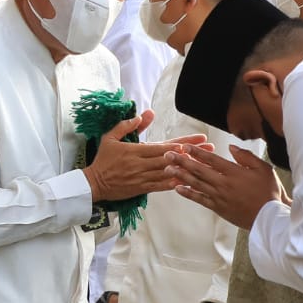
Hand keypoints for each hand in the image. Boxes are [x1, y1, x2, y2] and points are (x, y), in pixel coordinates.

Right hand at [82, 111, 208, 202]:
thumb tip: (144, 114)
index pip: (162, 147)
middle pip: (170, 158)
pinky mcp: (142, 188)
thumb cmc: (103, 159)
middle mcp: (141, 164)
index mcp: (136, 150)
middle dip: (191, 154)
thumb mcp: (111, 137)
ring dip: (187, 169)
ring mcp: (142, 177)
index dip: (180, 144)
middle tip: (208, 150)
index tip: (196, 141)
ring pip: (168, 172)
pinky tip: (188, 182)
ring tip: (204, 166)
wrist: (94, 184)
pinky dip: (174, 183)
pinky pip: (160, 186)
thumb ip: (127, 125)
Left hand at [164, 145, 282, 230]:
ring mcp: (219, 197)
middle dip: (181, 161)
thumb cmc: (269, 192)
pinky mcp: (218, 208)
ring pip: (196, 184)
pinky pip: (199, 199)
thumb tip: (231, 148)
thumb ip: (246, 157)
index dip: (196, 152)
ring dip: (180, 175)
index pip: (211, 159)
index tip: (185, 147)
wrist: (269, 217)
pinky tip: (177, 189)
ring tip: (168, 169)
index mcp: (234, 172)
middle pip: (198, 170)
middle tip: (168, 155)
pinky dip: (188, 193)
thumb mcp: (263, 169)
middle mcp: (223, 183)